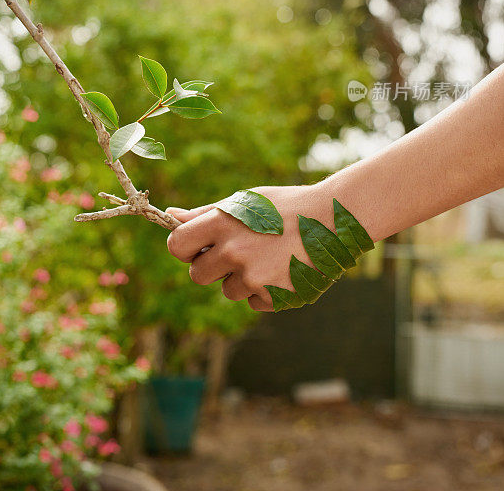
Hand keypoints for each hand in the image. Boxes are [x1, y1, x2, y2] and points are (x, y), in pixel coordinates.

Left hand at [166, 184, 332, 311]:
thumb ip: (206, 214)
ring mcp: (252, 277)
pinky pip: (254, 302)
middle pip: (197, 275)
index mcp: (222, 223)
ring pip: (228, 291)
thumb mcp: (244, 202)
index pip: (177, 245)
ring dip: (242, 279)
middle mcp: (233, 251)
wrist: (333, 219)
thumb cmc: (284, 206)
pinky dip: (265, 291)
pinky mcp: (272, 297)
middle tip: (238, 253)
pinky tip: (284, 269)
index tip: (195, 248)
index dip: (183, 249)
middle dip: (211, 268)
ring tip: (270, 256)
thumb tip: (171, 214)